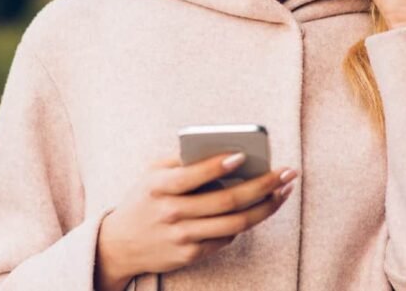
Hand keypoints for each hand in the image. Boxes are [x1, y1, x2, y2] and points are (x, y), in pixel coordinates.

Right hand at [95, 152, 296, 283]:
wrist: (119, 245)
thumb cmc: (143, 200)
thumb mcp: (152, 174)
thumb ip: (181, 162)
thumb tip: (224, 151)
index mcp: (159, 187)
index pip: (193, 175)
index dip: (219, 165)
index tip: (244, 155)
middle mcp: (171, 213)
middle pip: (227, 201)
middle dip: (263, 185)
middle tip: (287, 172)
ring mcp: (182, 237)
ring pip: (235, 223)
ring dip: (266, 207)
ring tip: (284, 191)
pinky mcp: (190, 255)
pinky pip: (227, 238)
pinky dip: (245, 223)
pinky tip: (258, 209)